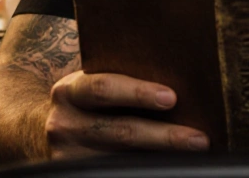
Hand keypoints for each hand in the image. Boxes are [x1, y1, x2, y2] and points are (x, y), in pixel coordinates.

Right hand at [45, 71, 210, 157]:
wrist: (50, 129)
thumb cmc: (88, 101)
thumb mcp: (93, 85)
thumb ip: (120, 81)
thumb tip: (181, 84)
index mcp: (70, 92)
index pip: (104, 89)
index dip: (138, 93)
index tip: (172, 98)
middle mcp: (65, 124)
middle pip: (122, 132)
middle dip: (165, 136)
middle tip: (199, 139)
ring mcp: (69, 156)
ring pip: (123, 161)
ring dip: (162, 158)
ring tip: (194, 153)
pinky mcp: (74, 173)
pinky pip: (116, 172)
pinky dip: (145, 169)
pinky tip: (168, 167)